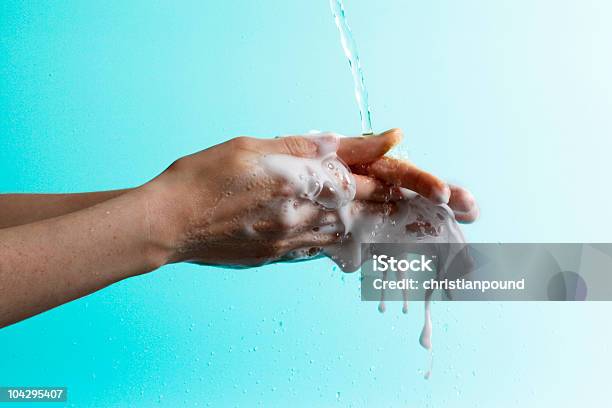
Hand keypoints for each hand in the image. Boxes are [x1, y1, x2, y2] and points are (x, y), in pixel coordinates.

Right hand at [146, 129, 477, 266]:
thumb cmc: (207, 176)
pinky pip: (331, 251)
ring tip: (433, 233)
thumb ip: (324, 145)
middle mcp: (310, 216)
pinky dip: (358, 245)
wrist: (168, 223)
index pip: (374, 178)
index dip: (414, 180)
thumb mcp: (264, 145)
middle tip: (464, 215)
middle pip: (378, 213)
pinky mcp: (284, 256)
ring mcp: (298, 241)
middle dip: (422, 214)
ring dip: (398, 232)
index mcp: (308, 180)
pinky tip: (373, 244)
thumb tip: (383, 139)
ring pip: (362, 237)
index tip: (448, 191)